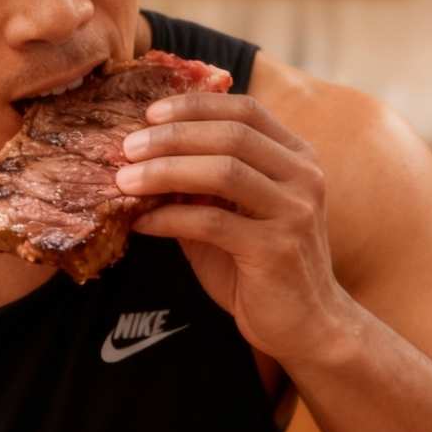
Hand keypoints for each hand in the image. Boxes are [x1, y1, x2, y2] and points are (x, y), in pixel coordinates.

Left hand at [116, 92, 356, 363]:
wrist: (306, 325)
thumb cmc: (261, 265)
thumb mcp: (232, 214)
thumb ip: (200, 184)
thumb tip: (142, 159)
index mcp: (296, 157)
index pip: (245, 110)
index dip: (196, 106)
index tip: (151, 113)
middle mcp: (303, 176)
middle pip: (232, 134)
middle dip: (172, 136)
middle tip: (128, 147)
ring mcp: (294, 212)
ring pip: (224, 172)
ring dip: (166, 171)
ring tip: (126, 180)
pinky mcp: (276, 249)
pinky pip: (212, 222)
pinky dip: (170, 219)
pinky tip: (142, 223)